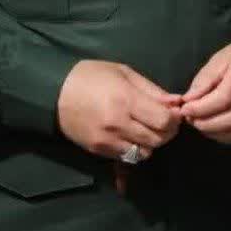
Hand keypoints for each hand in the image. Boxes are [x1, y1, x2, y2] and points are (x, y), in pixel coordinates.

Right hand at [56, 60, 181, 160]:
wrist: (54, 93)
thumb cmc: (92, 77)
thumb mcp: (124, 73)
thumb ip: (152, 90)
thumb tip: (176, 102)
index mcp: (126, 100)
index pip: (164, 121)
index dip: (175, 118)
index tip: (174, 111)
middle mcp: (118, 124)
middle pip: (158, 139)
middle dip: (167, 131)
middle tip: (164, 120)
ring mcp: (107, 141)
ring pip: (144, 153)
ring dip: (152, 142)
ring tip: (147, 128)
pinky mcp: (99, 151)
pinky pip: (127, 157)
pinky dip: (136, 149)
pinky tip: (133, 136)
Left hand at [179, 36, 230, 143]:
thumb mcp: (222, 58)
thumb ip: (205, 79)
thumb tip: (189, 100)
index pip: (223, 99)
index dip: (201, 108)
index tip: (185, 109)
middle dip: (205, 123)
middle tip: (190, 119)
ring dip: (213, 132)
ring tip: (199, 123)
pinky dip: (225, 136)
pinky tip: (215, 129)